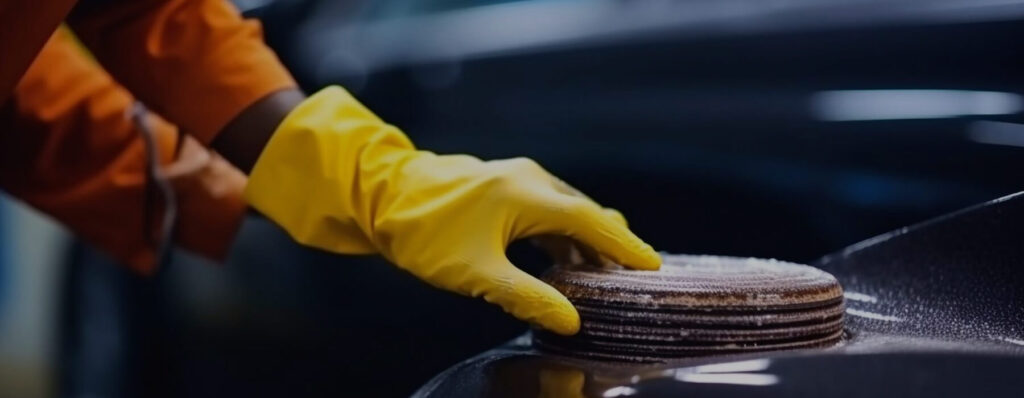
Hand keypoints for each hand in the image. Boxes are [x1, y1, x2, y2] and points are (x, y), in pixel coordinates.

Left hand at [244, 86, 659, 334]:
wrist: (377, 196)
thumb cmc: (423, 233)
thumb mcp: (475, 273)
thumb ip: (526, 297)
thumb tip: (571, 321)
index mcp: (528, 194)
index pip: (593, 223)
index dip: (626, 247)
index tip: (654, 267)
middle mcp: (530, 179)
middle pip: (586, 215)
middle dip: (612, 246)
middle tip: (635, 278)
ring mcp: (516, 179)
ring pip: (567, 212)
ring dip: (586, 243)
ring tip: (604, 278)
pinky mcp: (503, 187)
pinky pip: (547, 211)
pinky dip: (563, 236)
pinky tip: (564, 261)